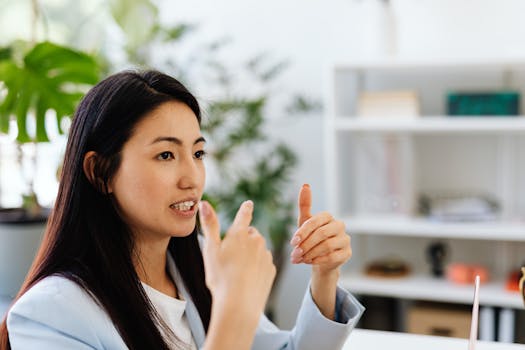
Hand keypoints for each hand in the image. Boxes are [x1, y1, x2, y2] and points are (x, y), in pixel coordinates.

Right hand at [199, 200, 275, 323]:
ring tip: (237, 270)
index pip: (244, 215)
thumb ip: (209, 224)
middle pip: (251, 234)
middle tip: (230, 256)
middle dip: (243, 240)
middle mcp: (256, 241)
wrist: (238, 304)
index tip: (249, 203)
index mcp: (240, 234)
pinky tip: (247, 278)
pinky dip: (257, 268)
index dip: (245, 209)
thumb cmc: (220, 277)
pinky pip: (264, 263)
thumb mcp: (210, 249)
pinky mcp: (271, 270)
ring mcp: (266, 255)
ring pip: (258, 249)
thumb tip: (204, 203)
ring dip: (250, 254)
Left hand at [290, 184, 350, 275]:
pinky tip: (310, 261)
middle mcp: (339, 225)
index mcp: (328, 216)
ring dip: (311, 253)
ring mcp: (345, 239)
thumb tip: (305, 185)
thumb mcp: (304, 222)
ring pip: (327, 246)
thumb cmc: (311, 238)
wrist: (319, 260)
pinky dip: (318, 260)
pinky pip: (333, 256)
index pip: (315, 221)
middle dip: (306, 245)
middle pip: (321, 234)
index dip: (302, 232)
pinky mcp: (347, 252)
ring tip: (300, 258)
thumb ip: (304, 205)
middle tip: (295, 254)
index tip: (292, 242)